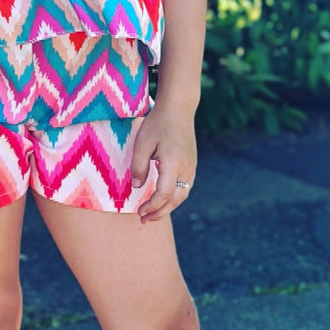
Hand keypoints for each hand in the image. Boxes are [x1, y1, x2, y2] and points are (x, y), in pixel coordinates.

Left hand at [130, 102, 197, 223]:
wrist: (179, 108)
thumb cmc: (158, 123)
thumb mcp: (142, 143)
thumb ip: (138, 166)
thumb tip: (137, 188)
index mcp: (174, 164)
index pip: (164, 194)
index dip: (152, 206)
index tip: (139, 212)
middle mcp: (186, 168)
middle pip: (176, 200)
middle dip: (160, 212)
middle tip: (144, 220)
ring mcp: (191, 167)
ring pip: (182, 195)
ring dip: (168, 207)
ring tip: (152, 213)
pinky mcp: (192, 164)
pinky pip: (184, 187)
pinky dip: (173, 197)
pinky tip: (162, 198)